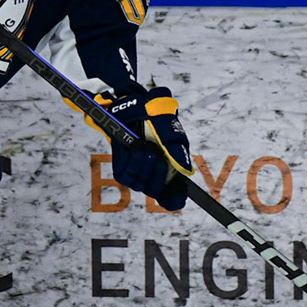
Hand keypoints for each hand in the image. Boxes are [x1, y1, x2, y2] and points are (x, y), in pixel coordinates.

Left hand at [94, 86, 191, 209]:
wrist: (135, 105)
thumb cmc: (156, 119)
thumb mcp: (171, 133)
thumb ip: (178, 152)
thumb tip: (185, 171)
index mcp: (169, 170)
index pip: (171, 197)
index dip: (174, 200)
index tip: (179, 198)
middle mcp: (152, 175)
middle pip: (155, 191)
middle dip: (158, 176)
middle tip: (159, 158)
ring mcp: (136, 172)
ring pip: (139, 184)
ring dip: (144, 165)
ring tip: (147, 146)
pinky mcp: (121, 166)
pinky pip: (125, 174)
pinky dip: (132, 160)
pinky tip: (136, 146)